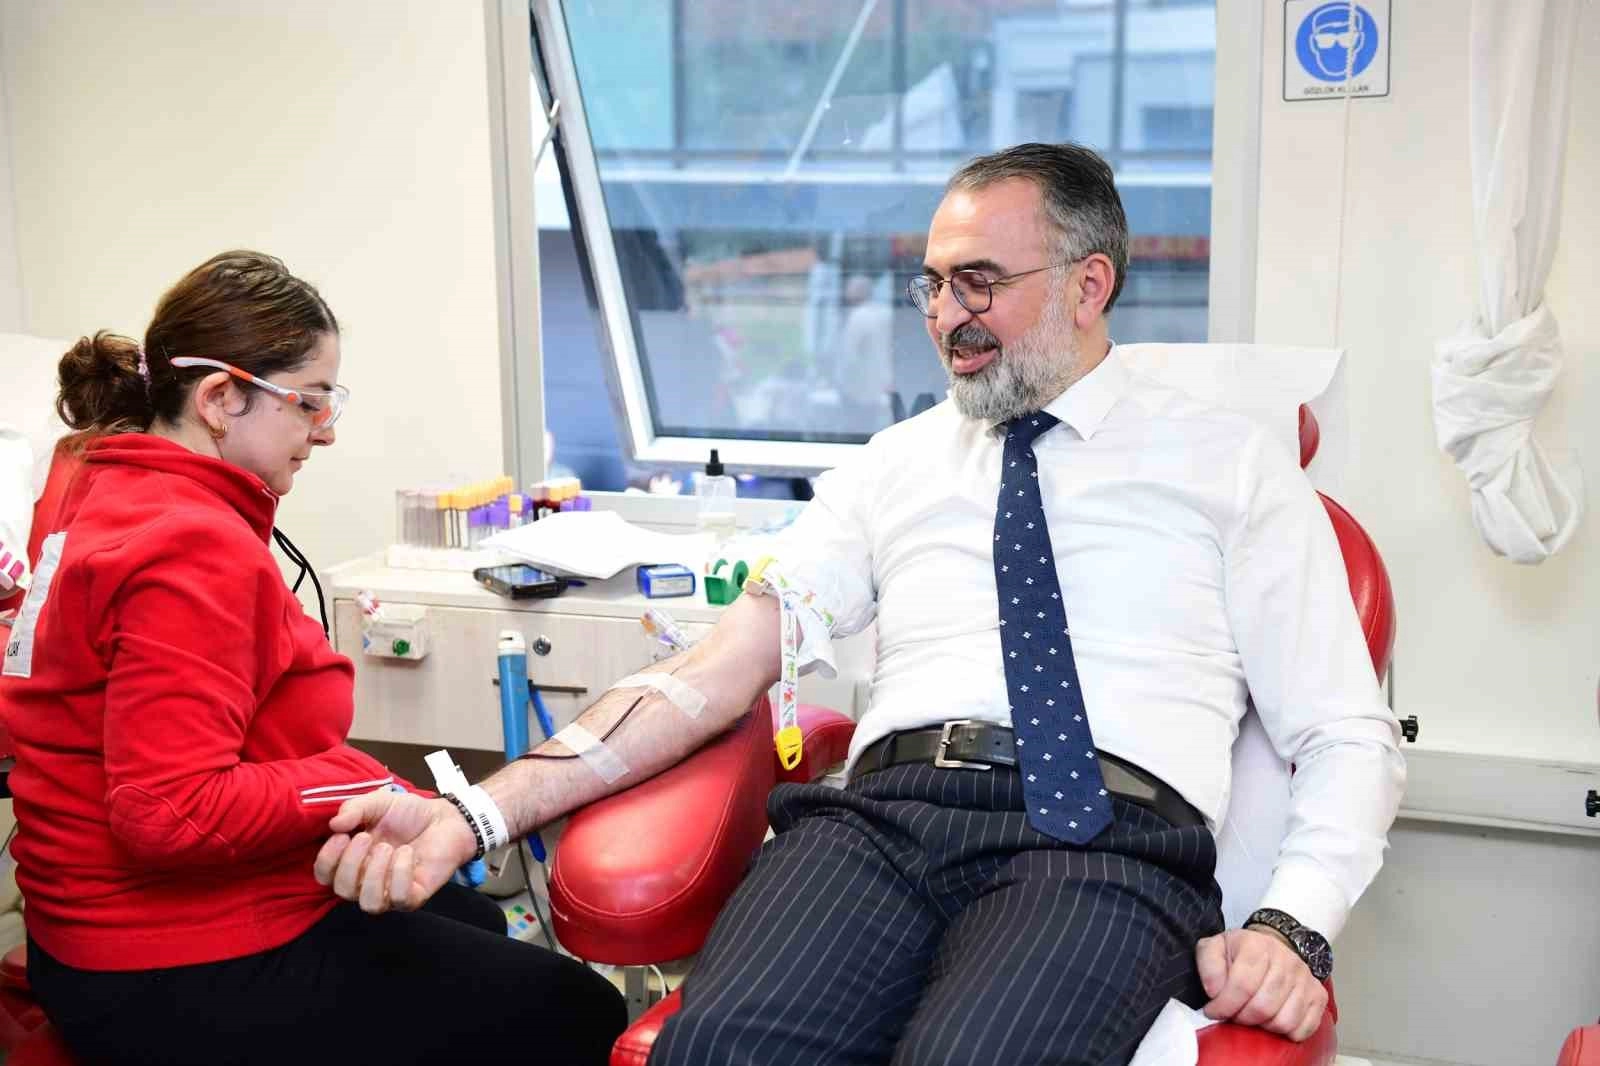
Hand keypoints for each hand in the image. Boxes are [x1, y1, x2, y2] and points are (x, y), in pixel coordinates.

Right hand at [313, 790, 476, 912]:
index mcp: (352, 861)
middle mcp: (367, 881)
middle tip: (366, 837)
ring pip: (369, 904)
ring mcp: (391, 892)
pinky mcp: (415, 896)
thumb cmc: (409, 814)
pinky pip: (400, 899)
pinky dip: (400, 875)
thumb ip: (355, 809)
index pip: (325, 876)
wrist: (445, 817)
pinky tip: (407, 853)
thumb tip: (334, 824)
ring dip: (374, 874)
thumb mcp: (378, 803)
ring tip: (388, 848)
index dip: (326, 860)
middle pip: (343, 891)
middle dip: (350, 863)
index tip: (340, 835)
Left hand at [1195, 927, 1327, 1041]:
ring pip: (1284, 1021)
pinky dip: (1286, 1033)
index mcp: (1257, 945)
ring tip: (1252, 1017)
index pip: (1242, 985)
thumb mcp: (1215, 948)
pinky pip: (1304, 1028)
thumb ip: (1208, 966)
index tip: (1213, 1011)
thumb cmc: (1241, 952)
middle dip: (1241, 1018)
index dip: (1224, 1005)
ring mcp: (1305, 979)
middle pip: (1263, 1007)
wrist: (1272, 946)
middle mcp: (1286, 960)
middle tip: (1232, 1015)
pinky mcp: (1318, 995)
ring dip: (1263, 1027)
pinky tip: (1272, 1021)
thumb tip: (1215, 991)